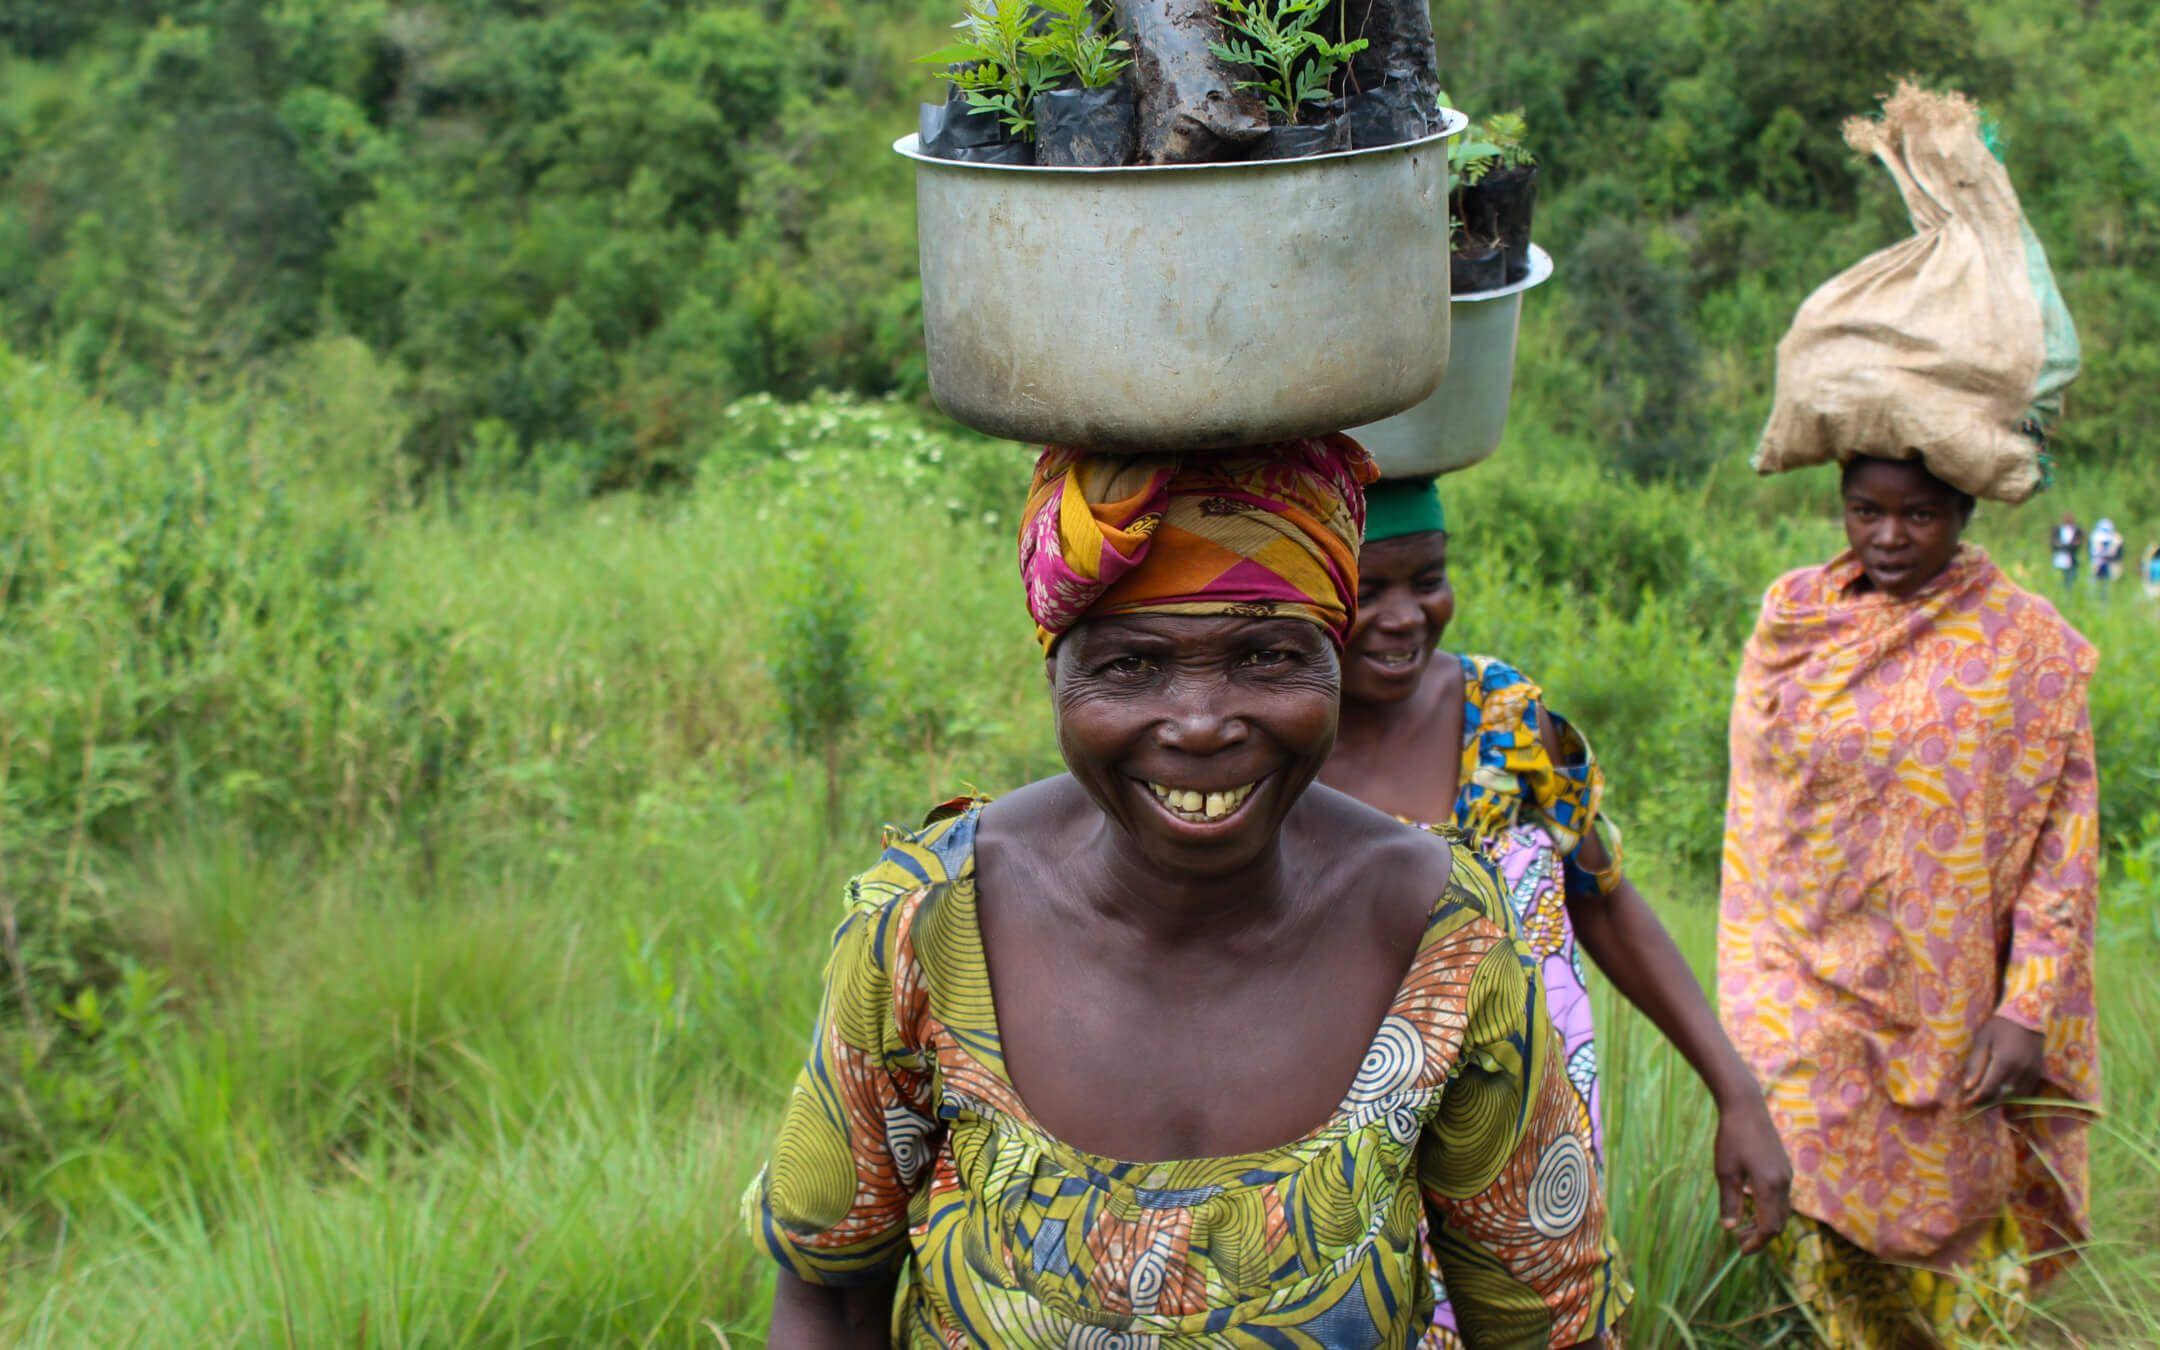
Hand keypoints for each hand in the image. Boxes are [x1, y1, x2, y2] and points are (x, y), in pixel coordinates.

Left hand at [1714, 1093, 1792, 1253]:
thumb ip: (1729, 1202)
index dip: (1756, 1243)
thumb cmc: (1731, 1137)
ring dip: (1765, 1223)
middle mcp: (1784, 1183)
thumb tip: (1729, 1229)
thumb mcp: (1725, 1171)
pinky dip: (1769, 1209)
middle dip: (1760, 1237)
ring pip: (1782, 1210)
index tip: (1740, 1251)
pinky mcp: (1784, 1167)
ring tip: (1742, 1226)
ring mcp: (1787, 1175)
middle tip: (1739, 1242)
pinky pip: (1781, 1197)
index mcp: (1769, 1186)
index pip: (1769, 1227)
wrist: (1746, 1107)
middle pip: (1778, 1222)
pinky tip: (1751, 1205)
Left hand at [1960, 1016, 2045, 1108]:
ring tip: (1985, 1097)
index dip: (1977, 1098)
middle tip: (1973, 1101)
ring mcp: (2032, 1072)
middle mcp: (2021, 1070)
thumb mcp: (1982, 1040)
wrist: (2027, 1015)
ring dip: (2000, 1099)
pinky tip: (2002, 1091)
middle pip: (2002, 1095)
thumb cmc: (1999, 1026)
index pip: (1989, 1088)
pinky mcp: (2038, 1072)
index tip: (1965, 1102)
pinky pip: (2026, 1091)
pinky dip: (2013, 1095)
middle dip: (1987, 1100)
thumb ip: (1975, 1064)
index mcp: (2005, 1061)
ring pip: (2015, 1096)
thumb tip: (1968, 1087)